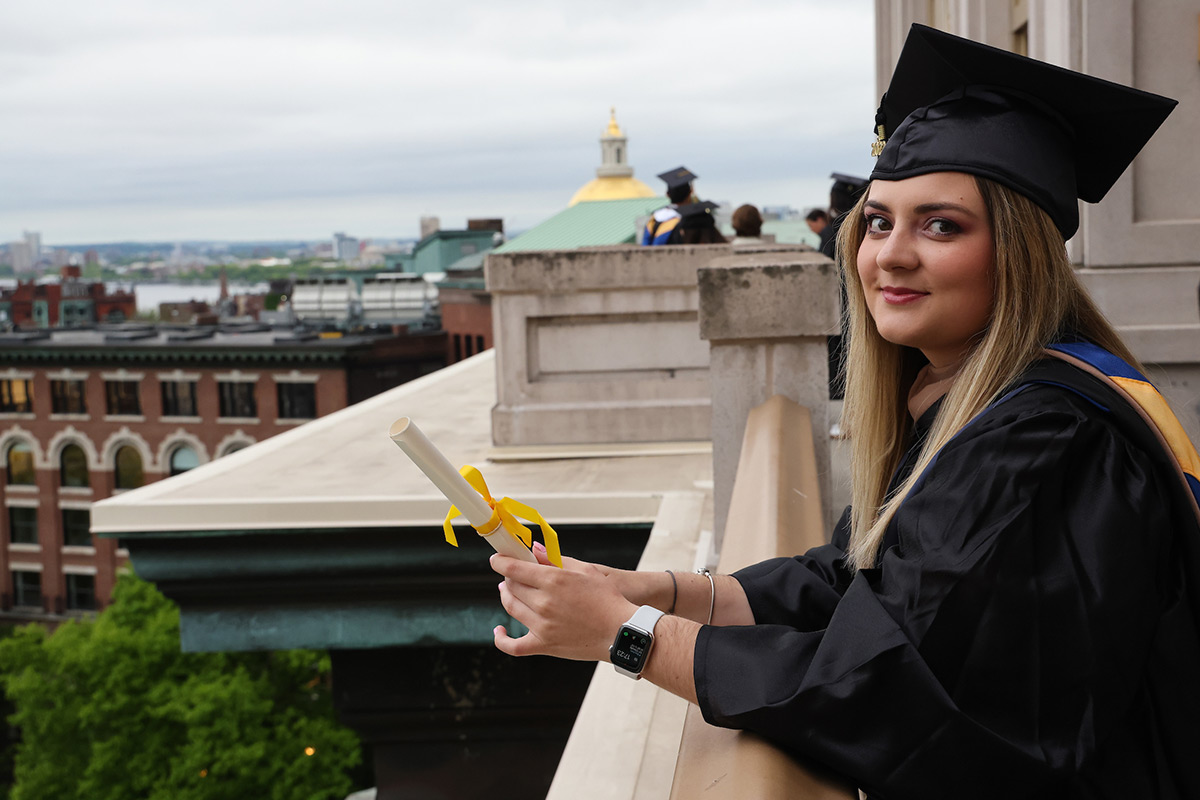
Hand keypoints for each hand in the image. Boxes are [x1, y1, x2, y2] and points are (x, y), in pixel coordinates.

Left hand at [491, 542, 635, 661]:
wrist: (621, 631)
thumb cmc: (608, 599)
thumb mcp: (586, 570)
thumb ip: (556, 560)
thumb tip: (535, 550)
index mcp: (553, 580)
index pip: (513, 568)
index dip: (500, 562)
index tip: (497, 559)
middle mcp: (543, 602)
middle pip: (511, 586)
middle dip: (508, 578)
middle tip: (513, 575)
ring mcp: (541, 625)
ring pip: (511, 608)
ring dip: (506, 597)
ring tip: (509, 591)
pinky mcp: (544, 645)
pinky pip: (514, 646)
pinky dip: (501, 639)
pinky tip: (499, 630)